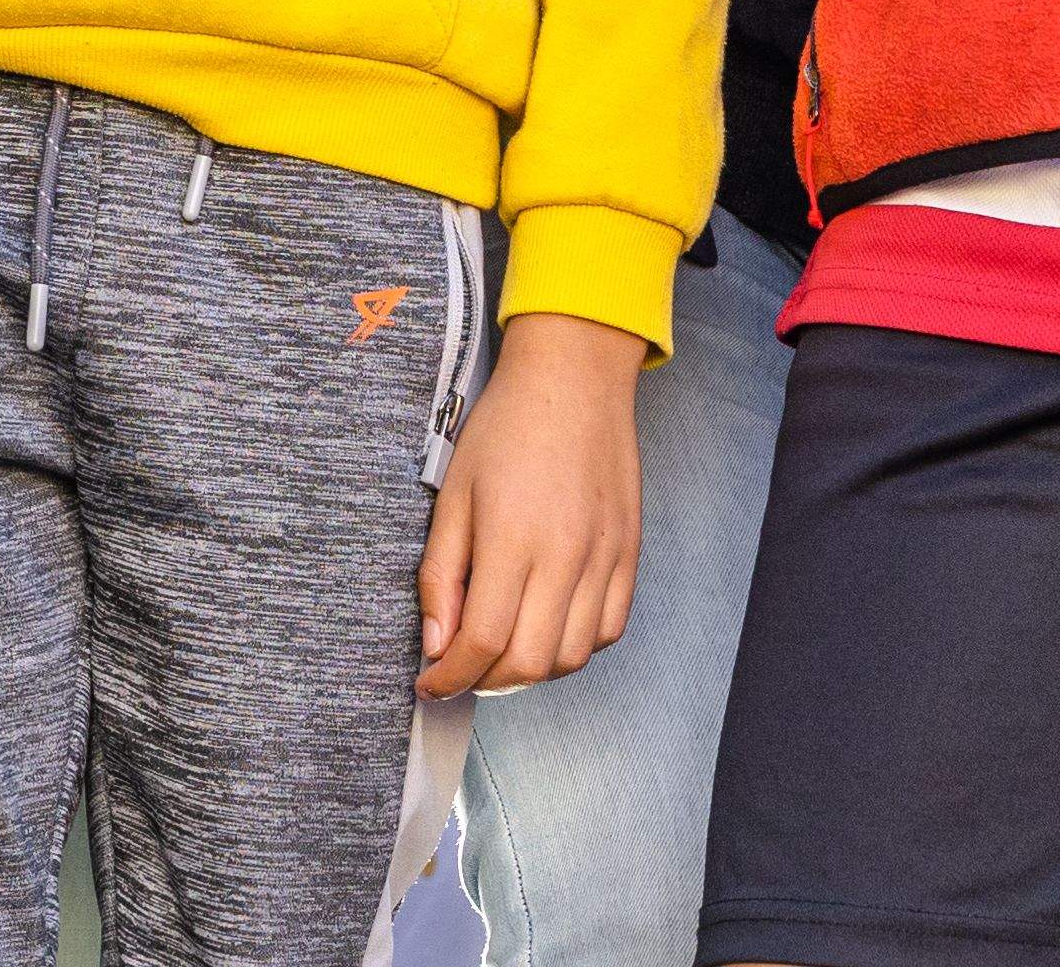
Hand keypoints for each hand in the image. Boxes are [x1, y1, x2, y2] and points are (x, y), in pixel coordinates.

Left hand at [417, 312, 643, 694]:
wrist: (575, 376)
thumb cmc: (508, 425)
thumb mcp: (454, 493)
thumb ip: (440, 574)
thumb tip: (436, 643)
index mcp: (513, 538)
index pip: (481, 641)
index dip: (449, 677)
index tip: (430, 682)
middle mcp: (565, 555)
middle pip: (529, 662)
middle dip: (486, 680)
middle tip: (462, 666)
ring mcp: (605, 556)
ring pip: (572, 657)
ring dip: (532, 670)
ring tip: (504, 648)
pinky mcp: (629, 552)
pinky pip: (609, 629)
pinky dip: (576, 646)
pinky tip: (549, 625)